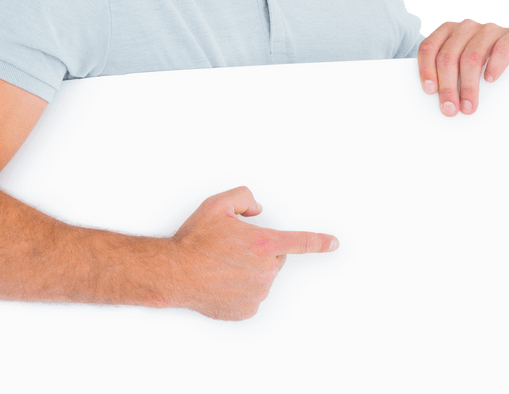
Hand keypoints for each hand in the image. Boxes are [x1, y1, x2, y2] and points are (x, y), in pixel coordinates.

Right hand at [167, 186, 338, 320]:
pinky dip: (241, 289)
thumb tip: (258, 210)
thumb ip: (245, 198)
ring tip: (221, 266)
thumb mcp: (219, 204)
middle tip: (232, 249)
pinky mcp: (247, 310)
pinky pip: (252, 296)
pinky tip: (221, 282)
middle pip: (275, 258)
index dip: (320, 242)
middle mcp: (265, 271)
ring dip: (249, 271)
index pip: (301, 242)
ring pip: (263, 277)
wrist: (174, 273)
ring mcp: (257, 293)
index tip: (334, 243)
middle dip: (260, 252)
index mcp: (264, 244)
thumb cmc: (194, 241)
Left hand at [418, 19, 508, 116]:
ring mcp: (489, 29)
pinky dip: (495, 65)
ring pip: (472, 57)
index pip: (429, 47)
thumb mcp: (463, 61)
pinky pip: (501, 48)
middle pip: (449, 56)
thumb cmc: (486, 58)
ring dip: (468, 85)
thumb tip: (442, 102)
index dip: (426, 69)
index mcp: (449, 31)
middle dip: (447, 86)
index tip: (429, 91)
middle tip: (450, 109)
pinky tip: (490, 79)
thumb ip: (450, 73)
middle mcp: (466, 27)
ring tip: (468, 106)